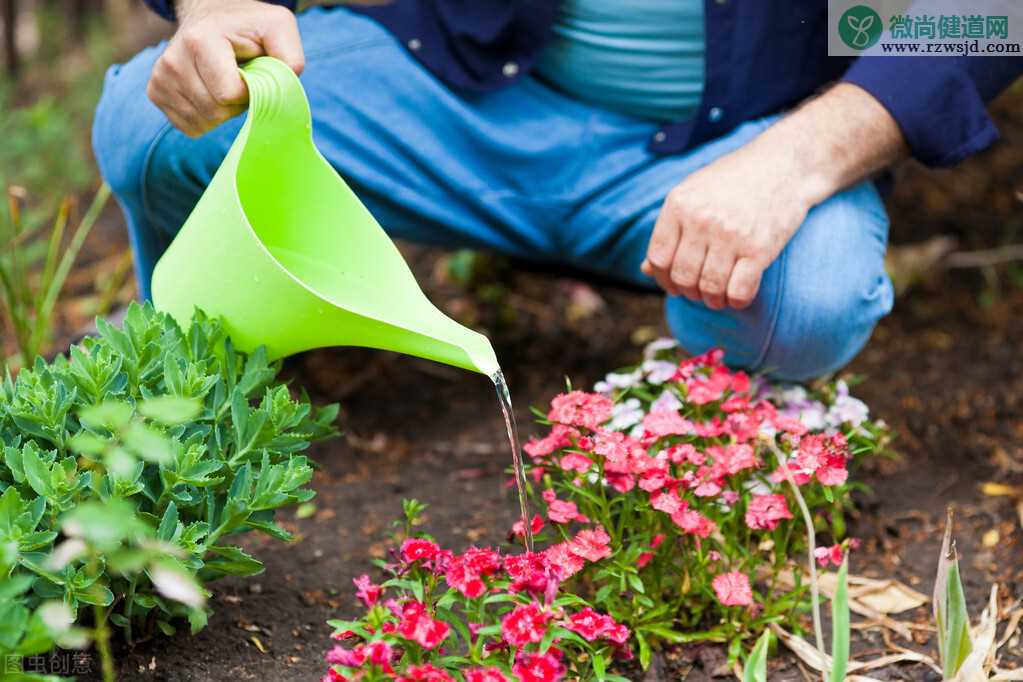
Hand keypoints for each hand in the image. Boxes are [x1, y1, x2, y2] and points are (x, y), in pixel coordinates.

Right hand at [147, 0, 304, 136]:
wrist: (212, 17)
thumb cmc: (249, 26)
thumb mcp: (278, 27)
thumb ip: (290, 56)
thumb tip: (284, 87)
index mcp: (200, 41)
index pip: (228, 95)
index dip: (249, 93)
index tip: (252, 75)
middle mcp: (173, 59)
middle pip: (214, 112)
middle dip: (235, 105)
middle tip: (240, 81)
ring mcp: (161, 77)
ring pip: (202, 122)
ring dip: (222, 113)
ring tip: (224, 85)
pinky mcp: (156, 92)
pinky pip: (189, 127)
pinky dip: (207, 119)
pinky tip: (210, 94)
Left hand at [641, 83, 907, 309]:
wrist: (786, 164)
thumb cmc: (736, 181)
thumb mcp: (695, 193)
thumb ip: (670, 229)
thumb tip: (645, 270)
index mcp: (680, 204)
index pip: (658, 258)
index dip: (663, 278)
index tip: (675, 283)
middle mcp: (702, 219)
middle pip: (682, 276)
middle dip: (689, 292)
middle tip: (700, 291)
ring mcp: (731, 234)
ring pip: (709, 288)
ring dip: (712, 300)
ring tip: (718, 296)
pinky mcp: (760, 248)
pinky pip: (739, 291)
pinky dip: (736, 301)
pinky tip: (738, 295)